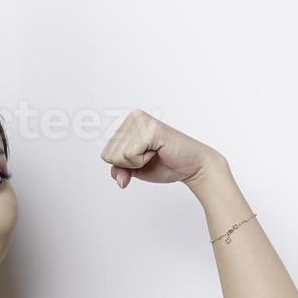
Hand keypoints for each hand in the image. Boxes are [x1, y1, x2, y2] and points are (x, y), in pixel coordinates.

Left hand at [100, 109, 223, 188]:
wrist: (192, 167)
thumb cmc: (165, 164)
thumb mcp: (134, 169)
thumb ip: (119, 171)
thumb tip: (120, 180)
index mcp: (127, 124)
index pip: (106, 154)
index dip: (123, 166)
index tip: (143, 158)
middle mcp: (133, 117)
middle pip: (109, 155)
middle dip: (129, 165)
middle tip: (150, 156)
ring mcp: (141, 120)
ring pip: (118, 156)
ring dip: (137, 163)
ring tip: (154, 153)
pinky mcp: (150, 129)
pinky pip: (130, 155)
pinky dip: (143, 161)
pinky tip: (157, 152)